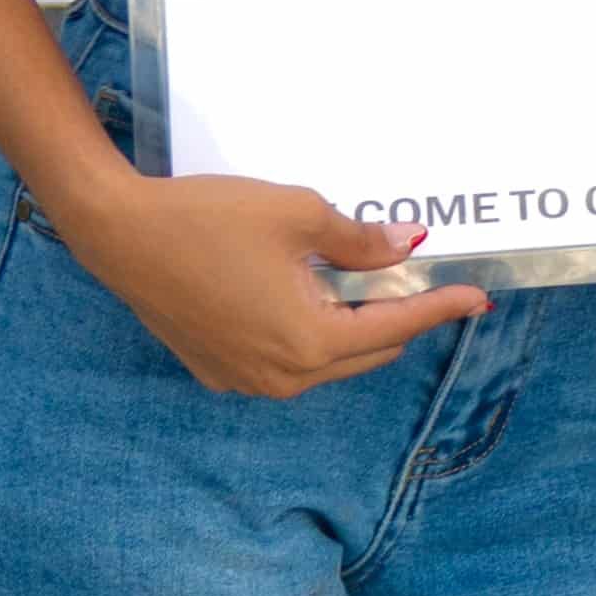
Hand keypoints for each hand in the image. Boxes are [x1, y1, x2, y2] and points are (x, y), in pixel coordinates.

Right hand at [67, 175, 488, 399]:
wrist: (119, 232)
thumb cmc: (210, 217)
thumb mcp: (300, 215)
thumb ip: (360, 241)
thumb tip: (405, 249)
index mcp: (308, 342)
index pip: (396, 328)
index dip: (440, 307)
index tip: (476, 297)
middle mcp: (279, 376)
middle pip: (367, 352)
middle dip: (397, 315)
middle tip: (416, 274)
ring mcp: (244, 379)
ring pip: (327, 360)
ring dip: (352, 325)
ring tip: (362, 278)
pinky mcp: (217, 368)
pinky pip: (286, 361)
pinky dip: (310, 332)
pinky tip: (309, 292)